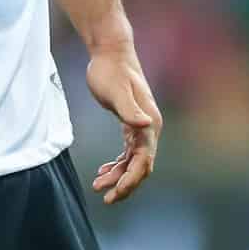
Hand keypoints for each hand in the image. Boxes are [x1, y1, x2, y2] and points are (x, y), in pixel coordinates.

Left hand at [85, 42, 161, 203]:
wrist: (110, 52)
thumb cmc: (111, 70)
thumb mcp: (117, 91)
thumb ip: (130, 109)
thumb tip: (146, 125)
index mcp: (149, 124)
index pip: (144, 160)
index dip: (131, 179)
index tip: (115, 193)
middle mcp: (149, 127)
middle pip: (141, 165)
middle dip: (124, 183)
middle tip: (105, 197)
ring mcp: (141, 127)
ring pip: (133, 161)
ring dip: (118, 175)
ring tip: (98, 185)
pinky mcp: (131, 124)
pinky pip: (128, 152)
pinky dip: (118, 164)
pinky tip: (104, 172)